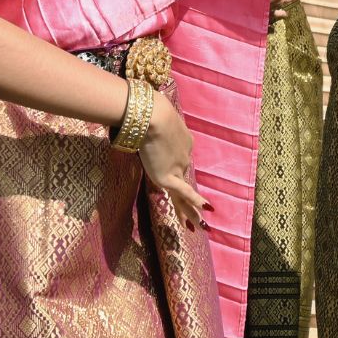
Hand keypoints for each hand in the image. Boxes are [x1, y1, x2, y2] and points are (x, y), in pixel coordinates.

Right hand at [139, 92, 208, 227]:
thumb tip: (133, 129)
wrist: (152, 116)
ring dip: (192, 211)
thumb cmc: (147, 112)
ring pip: (185, 193)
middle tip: (203, 211)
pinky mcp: (169, 176)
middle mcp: (184, 156)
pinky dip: (193, 203)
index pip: (180, 159)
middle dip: (191, 198)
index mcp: (183, 142)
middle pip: (185, 180)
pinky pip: (184, 193)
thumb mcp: (151, 120)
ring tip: (201, 225)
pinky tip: (203, 213)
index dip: (178, 168)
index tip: (177, 173)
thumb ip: (147, 129)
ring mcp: (178, 167)